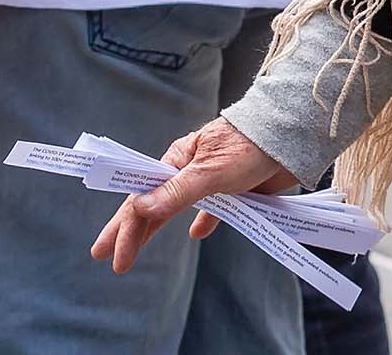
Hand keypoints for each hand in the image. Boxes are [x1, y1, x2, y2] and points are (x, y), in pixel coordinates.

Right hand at [92, 119, 294, 273]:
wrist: (289, 135)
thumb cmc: (248, 146)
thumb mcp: (209, 172)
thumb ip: (176, 193)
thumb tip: (139, 208)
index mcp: (176, 161)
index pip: (141, 200)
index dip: (123, 228)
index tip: (109, 255)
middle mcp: (187, 171)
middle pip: (150, 206)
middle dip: (127, 231)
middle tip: (102, 255)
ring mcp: (208, 181)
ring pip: (173, 210)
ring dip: (153, 228)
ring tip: (135, 248)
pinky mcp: (232, 190)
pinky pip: (211, 210)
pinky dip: (202, 222)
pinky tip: (195, 234)